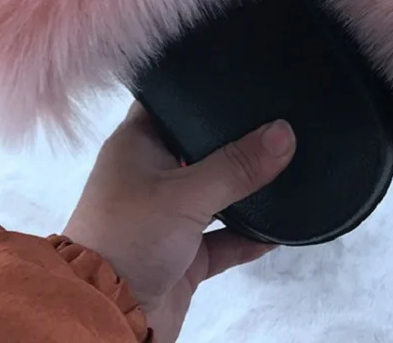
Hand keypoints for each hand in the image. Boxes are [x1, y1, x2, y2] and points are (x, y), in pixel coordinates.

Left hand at [64, 103, 295, 341]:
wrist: (105, 317)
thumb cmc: (131, 237)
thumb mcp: (186, 194)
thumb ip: (237, 166)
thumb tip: (284, 132)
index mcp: (137, 144)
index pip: (170, 102)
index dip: (200, 88)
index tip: (240, 75)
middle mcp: (151, 175)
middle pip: (199, 147)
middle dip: (233, 138)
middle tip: (276, 114)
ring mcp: (168, 216)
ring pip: (215, 193)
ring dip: (244, 188)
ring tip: (288, 162)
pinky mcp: (184, 255)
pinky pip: (224, 238)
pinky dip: (249, 236)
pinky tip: (280, 228)